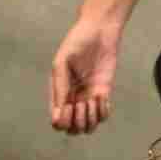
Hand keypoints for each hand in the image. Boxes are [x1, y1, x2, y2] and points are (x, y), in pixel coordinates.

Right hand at [49, 9, 124, 134]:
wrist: (100, 30)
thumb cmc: (77, 42)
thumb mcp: (63, 62)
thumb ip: (60, 87)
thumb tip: (57, 114)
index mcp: (58, 92)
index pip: (58, 122)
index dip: (64, 120)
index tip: (70, 104)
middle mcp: (72, 99)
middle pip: (72, 129)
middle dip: (78, 122)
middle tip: (83, 103)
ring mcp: (88, 97)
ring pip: (88, 126)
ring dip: (92, 119)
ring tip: (94, 100)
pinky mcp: (103, 93)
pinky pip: (103, 116)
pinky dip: (103, 112)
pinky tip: (102, 97)